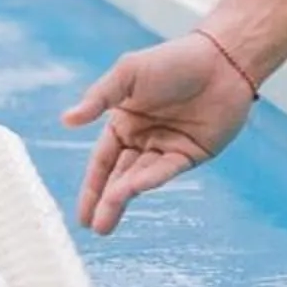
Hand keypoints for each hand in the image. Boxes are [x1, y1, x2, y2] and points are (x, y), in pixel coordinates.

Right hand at [62, 30, 256, 235]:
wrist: (220, 59)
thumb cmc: (171, 60)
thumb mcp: (128, 74)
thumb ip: (98, 98)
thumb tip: (66, 120)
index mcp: (124, 122)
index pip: (102, 161)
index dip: (92, 187)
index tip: (82, 215)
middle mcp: (143, 139)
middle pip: (120, 176)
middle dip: (106, 202)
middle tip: (95, 227)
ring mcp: (167, 148)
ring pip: (140, 177)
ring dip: (124, 196)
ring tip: (107, 220)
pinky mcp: (191, 154)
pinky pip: (166, 170)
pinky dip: (149, 179)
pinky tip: (133, 189)